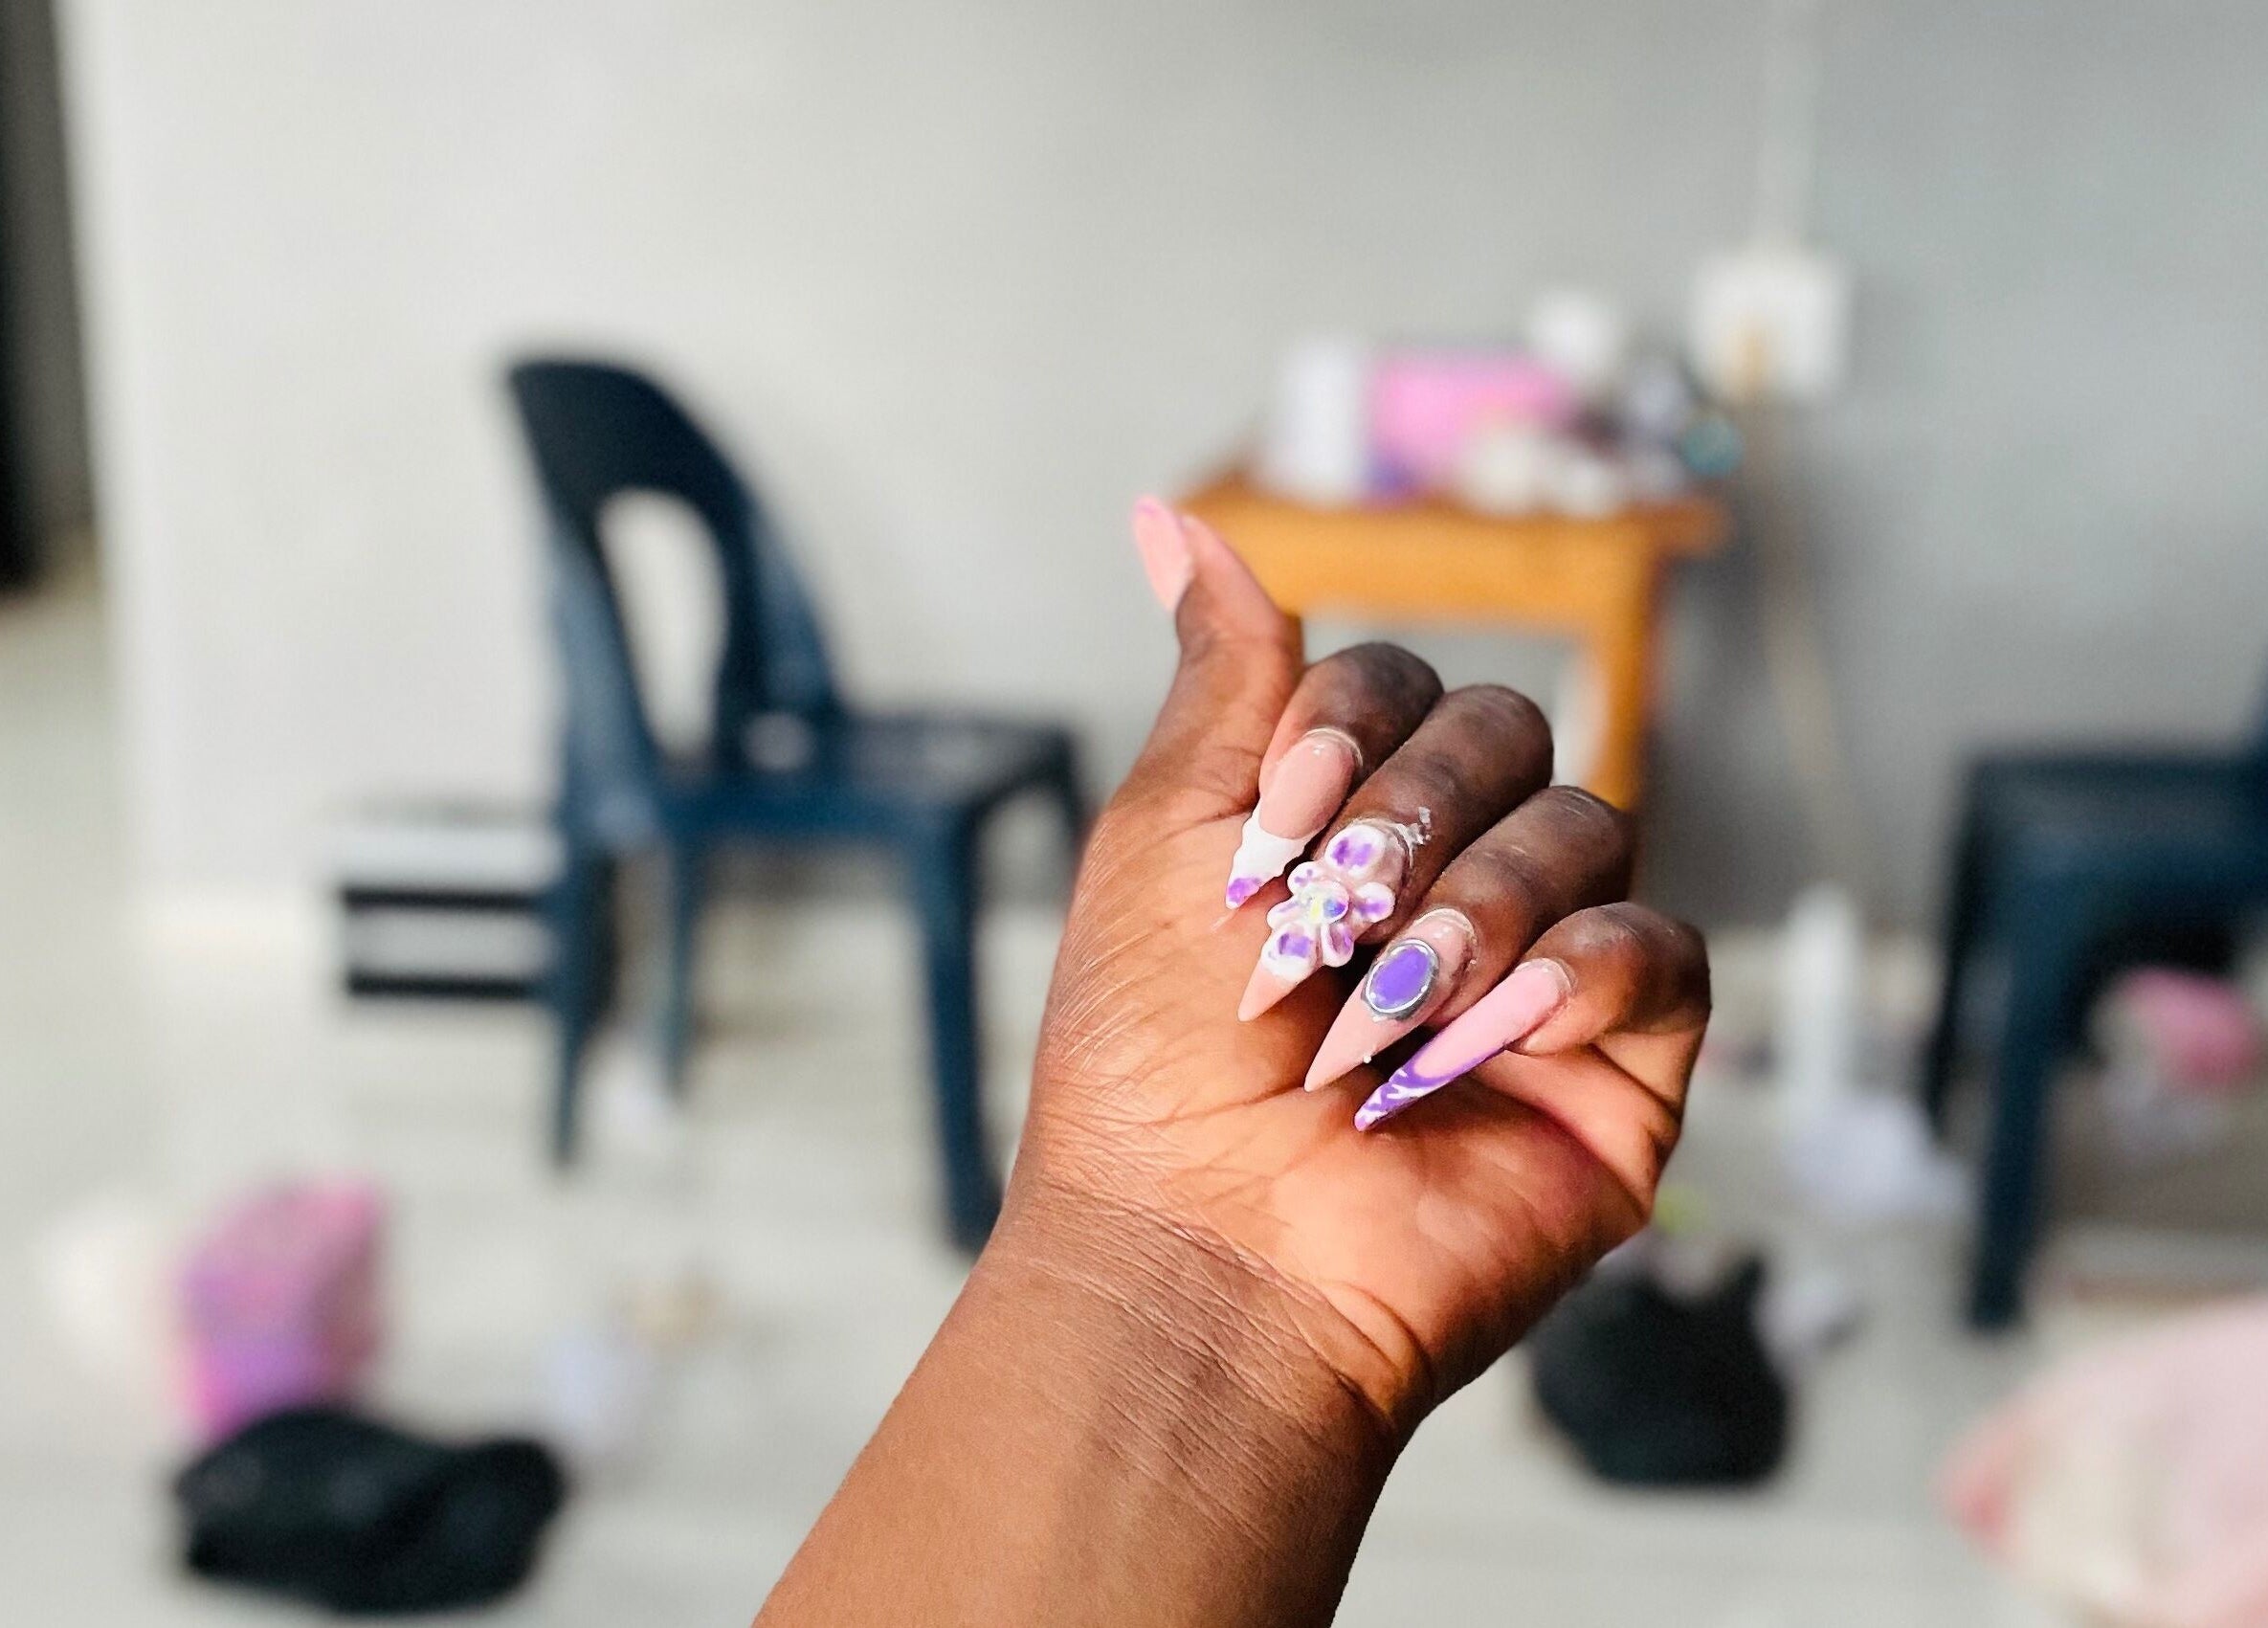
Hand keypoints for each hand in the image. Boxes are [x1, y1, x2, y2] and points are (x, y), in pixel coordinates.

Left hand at [1007, 502, 1710, 1438]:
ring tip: (1383, 1012)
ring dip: (1476, 910)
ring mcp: (1540, 968)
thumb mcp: (1165, 831)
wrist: (1207, 1249)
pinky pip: (1659, 952)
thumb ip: (1219, 674)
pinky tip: (1481, 1043)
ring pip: (1591, 829)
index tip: (1273, 818)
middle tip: (1325, 924)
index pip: (1404, 679)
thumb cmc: (1156, 1054)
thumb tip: (1168, 517)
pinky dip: (1570, 981)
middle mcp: (1450, 877)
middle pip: (1508, 731)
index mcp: (1345, 818)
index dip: (1350, 722)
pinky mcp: (1618, 1064)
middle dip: (1409, 817)